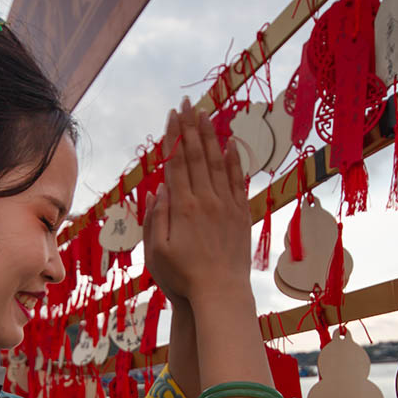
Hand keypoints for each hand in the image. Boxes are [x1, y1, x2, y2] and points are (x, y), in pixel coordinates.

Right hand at [142, 97, 251, 307]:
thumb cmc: (183, 278)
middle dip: (191, 127)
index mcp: (183, 207)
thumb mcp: (157, 252)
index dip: (174, 137)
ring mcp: (226, 206)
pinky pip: (237, 181)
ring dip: (210, 136)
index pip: (177, 163)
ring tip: (205, 114)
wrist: (221, 293)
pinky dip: (233, 160)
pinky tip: (231, 144)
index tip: (172, 116)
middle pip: (197, 156)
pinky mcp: (240, 215)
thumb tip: (158, 188)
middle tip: (187, 103)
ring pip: (217, 163)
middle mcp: (206, 201)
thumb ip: (157, 218)